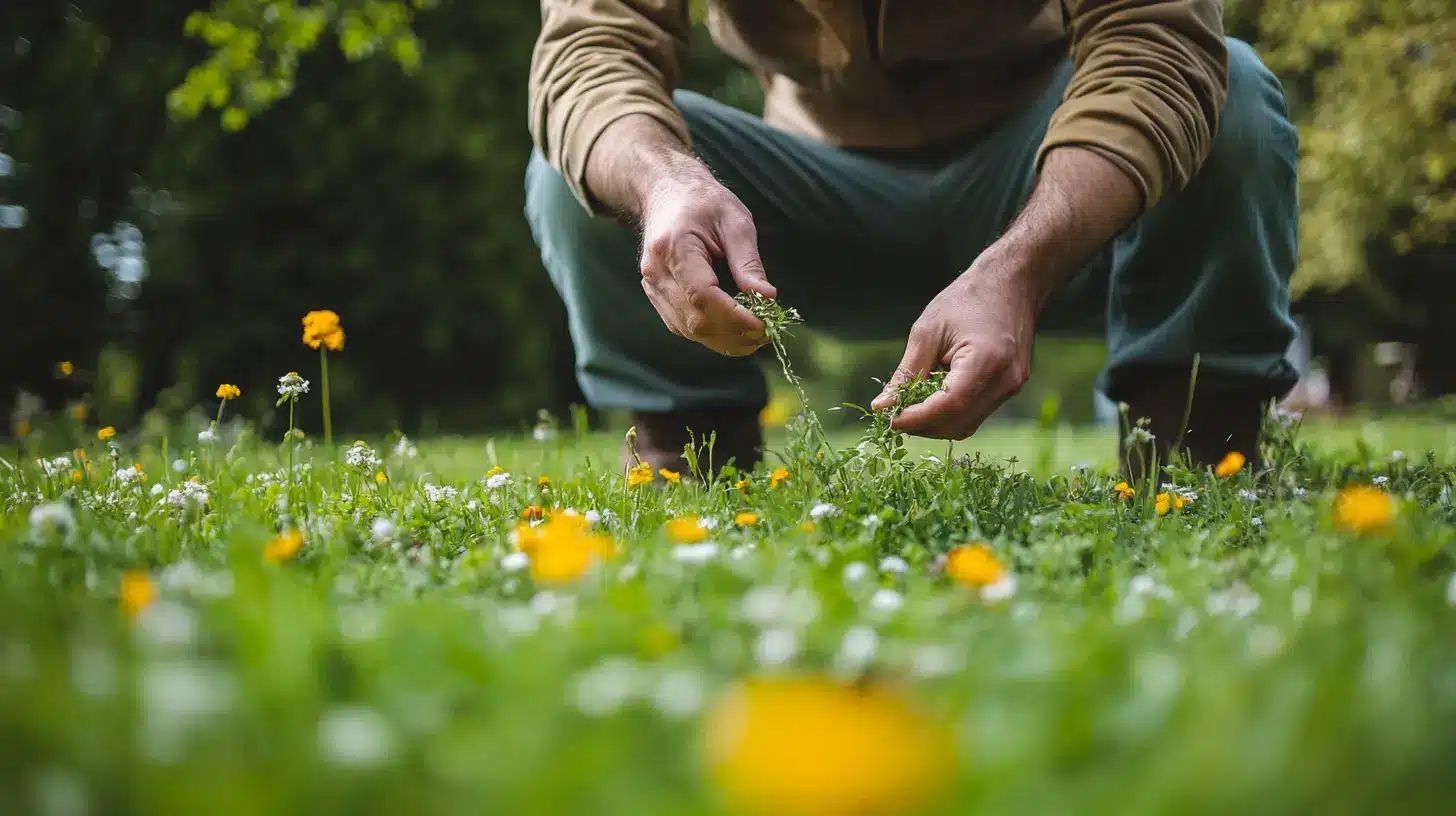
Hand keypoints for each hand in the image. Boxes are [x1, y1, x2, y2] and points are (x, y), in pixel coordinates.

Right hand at [638, 171, 776, 356]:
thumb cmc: (703, 200)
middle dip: (733, 335)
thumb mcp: (735, 221)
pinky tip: (730, 331)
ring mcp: (651, 286)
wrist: (665, 190)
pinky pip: (680, 326)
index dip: (735, 317)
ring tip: (752, 338)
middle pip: (694, 320)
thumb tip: (767, 298)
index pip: (704, 296)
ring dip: (722, 340)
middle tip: (765, 335)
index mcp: (675, 247)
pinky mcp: (655, 294)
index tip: (764, 324)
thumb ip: (748, 262)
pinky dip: (708, 334)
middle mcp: (657, 272)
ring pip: (686, 330)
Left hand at [870, 253, 1039, 438]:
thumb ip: (906, 372)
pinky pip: (976, 414)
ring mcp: (1012, 386)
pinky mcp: (1011, 388)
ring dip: (935, 424)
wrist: (1010, 283)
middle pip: (958, 423)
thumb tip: (882, 406)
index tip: (891, 420)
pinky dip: (951, 415)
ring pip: (967, 425)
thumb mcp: (928, 331)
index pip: (949, 405)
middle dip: (923, 426)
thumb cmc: (966, 300)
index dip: (917, 418)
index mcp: (987, 360)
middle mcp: (1006, 380)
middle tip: (894, 415)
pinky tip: (932, 400)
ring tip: (911, 408)